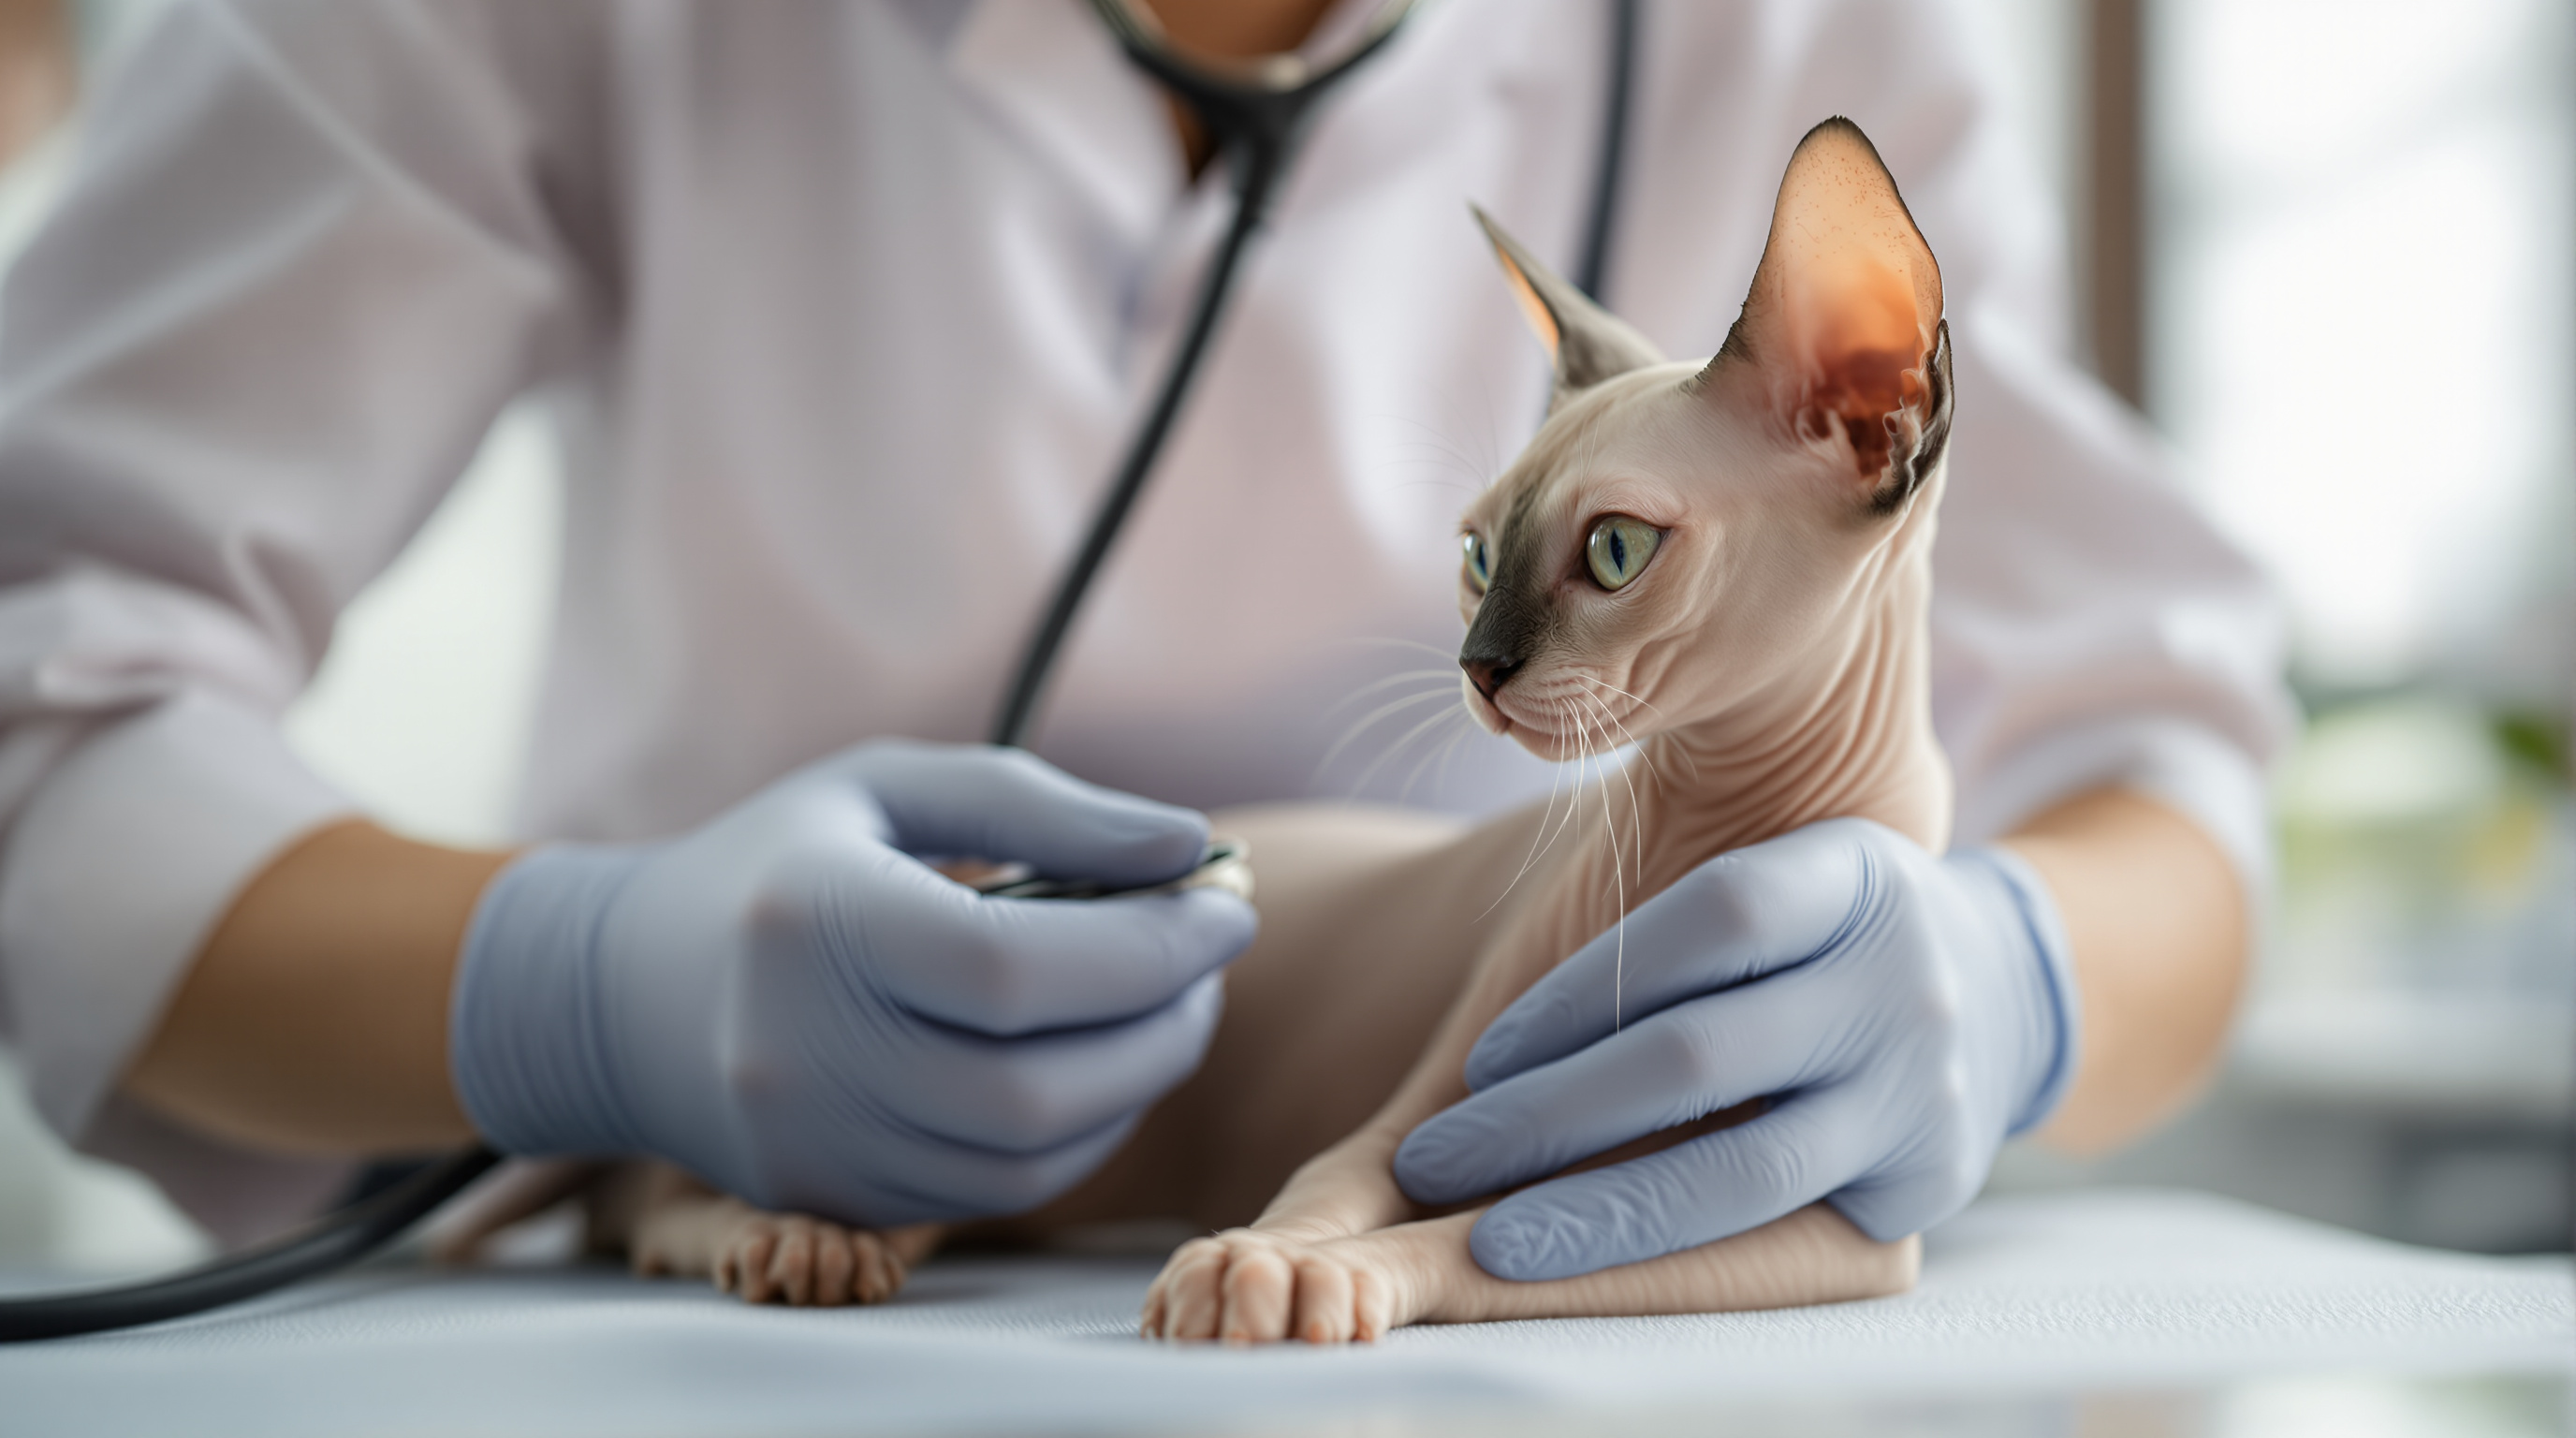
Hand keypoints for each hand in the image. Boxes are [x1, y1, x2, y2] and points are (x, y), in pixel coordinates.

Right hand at [450, 740, 1256, 1225]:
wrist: (621, 994)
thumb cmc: (781, 864)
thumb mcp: (893, 789)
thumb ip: (1043, 809)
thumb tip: (1187, 849)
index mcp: (814, 923)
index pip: (1014, 968)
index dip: (1149, 943)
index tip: (1225, 898)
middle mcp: (802, 1051)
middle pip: (1035, 1081)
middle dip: (1166, 1019)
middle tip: (1211, 953)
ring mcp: (815, 1143)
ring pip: (1029, 1153)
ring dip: (1139, 1079)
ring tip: (1171, 1002)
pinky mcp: (833, 1197)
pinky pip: (998, 1190)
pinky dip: (1080, 1130)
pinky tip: (1101, 1060)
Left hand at [1392, 817, 2076, 1280]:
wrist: (1997, 986)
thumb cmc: (1815, 930)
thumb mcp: (1779, 870)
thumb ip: (1667, 911)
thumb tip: (1485, 1011)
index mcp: (1852, 875)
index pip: (1712, 920)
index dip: (1582, 989)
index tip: (1481, 1058)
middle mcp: (1901, 979)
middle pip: (1701, 1056)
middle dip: (1549, 1118)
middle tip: (1436, 1162)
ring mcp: (1923, 1085)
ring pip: (1743, 1168)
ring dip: (1600, 1212)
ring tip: (1489, 1244)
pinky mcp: (1929, 1179)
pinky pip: (1785, 1228)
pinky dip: (1676, 1249)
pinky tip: (1590, 1255)